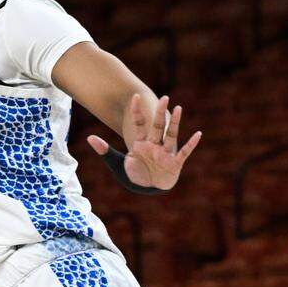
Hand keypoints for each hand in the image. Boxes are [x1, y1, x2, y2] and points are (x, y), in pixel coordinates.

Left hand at [87, 94, 201, 190]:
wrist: (146, 189)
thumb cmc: (134, 175)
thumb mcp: (116, 163)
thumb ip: (104, 150)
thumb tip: (89, 138)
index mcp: (141, 144)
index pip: (139, 124)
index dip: (136, 112)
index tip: (134, 97)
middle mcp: (154, 145)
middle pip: (158, 126)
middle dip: (160, 113)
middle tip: (164, 97)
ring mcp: (165, 153)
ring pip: (171, 135)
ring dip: (175, 123)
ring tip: (178, 108)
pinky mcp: (174, 163)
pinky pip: (184, 152)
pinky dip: (191, 144)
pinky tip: (198, 134)